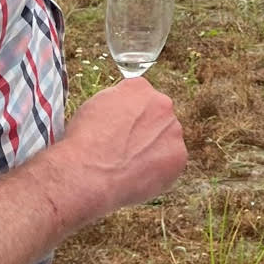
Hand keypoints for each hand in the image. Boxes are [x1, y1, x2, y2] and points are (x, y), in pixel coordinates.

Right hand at [56, 77, 187, 227]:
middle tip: (126, 149)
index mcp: (138, 87)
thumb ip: (116, 102)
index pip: (140, 96)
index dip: (128, 116)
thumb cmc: (84, 143)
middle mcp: (161, 103)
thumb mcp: (93, 106)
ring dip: (153, 149)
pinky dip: (158, 170)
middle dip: (146, 130)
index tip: (121, 129)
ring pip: (166, 139)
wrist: (88, 174)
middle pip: (158, 116)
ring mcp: (172, 130)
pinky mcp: (178, 156)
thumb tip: (124, 110)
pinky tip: (138, 176)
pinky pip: (171, 163)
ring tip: (129, 165)